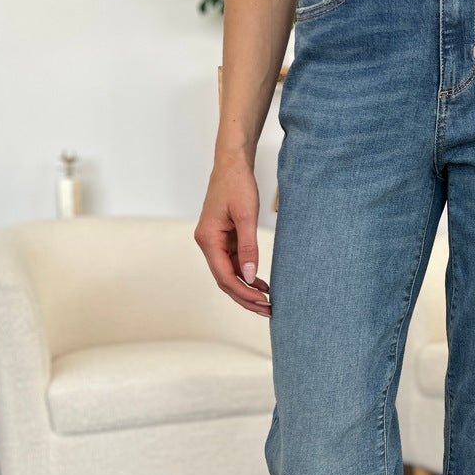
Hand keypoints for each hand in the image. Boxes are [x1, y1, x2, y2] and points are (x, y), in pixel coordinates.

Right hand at [194, 156, 270, 315]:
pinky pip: (233, 263)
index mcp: (207, 238)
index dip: (242, 292)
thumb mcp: (246, 215)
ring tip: (267, 302)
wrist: (232, 164)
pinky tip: (261, 284)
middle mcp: (207, 242)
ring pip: (229, 273)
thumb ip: (248, 247)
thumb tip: (248, 276)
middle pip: (224, 279)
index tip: (262, 303)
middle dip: (245, 297)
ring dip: (247, 288)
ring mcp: (214, 241)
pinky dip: (246, 274)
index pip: (223, 275)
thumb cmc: (238, 184)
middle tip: (267, 310)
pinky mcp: (223, 238)